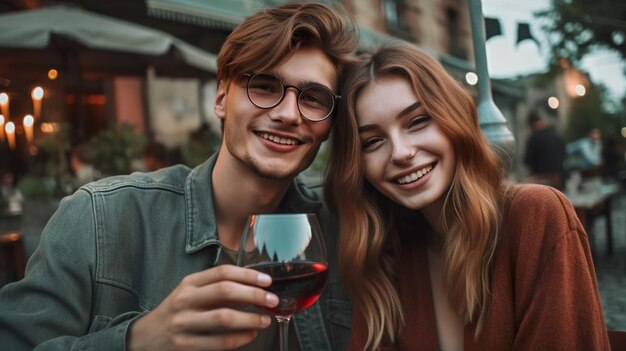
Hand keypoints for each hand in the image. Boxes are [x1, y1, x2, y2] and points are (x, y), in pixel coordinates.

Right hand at [128, 264, 278, 349]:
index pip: (222, 272)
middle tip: (272, 299)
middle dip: (254, 294)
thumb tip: (253, 288)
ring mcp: (183, 323)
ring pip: (223, 318)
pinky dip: (240, 338)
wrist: (145, 338)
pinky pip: (219, 342)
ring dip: (250, 319)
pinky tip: (250, 335)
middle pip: (225, 291)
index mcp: (189, 284)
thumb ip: (218, 290)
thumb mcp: (191, 294)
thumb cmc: (177, 313)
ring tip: (265, 320)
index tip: (266, 280)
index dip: (248, 275)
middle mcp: (185, 300)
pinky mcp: (185, 345)